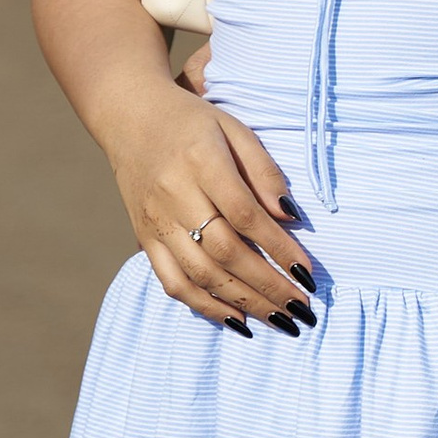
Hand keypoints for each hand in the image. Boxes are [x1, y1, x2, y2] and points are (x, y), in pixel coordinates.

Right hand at [102, 80, 319, 334]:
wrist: (130, 117)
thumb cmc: (193, 121)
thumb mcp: (234, 128)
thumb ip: (263, 170)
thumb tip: (290, 216)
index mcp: (201, 161)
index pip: (245, 214)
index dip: (278, 248)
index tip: (307, 273)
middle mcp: (175, 195)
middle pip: (224, 252)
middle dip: (267, 286)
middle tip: (302, 309)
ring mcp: (156, 222)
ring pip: (200, 274)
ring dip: (242, 303)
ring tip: (279, 320)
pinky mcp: (145, 239)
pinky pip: (172, 282)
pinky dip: (204, 306)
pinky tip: (236, 320)